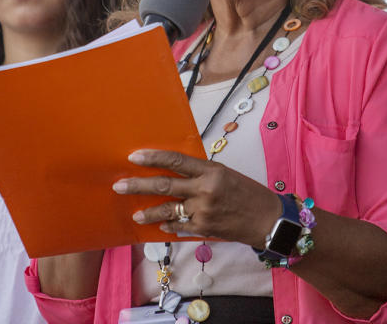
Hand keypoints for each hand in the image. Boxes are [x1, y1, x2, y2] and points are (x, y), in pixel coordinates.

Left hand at [112, 149, 279, 245]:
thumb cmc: (247, 192)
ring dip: (148, 212)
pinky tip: (161, 225)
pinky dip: (169, 225)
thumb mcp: (225, 174)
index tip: (134, 157)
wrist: (267, 220)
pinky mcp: (203, 229)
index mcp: (210, 171)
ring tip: (135, 213)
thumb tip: (174, 171)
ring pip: (167, 210)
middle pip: (164, 185)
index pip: (175, 160)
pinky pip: (179, 226)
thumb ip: (200, 173)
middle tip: (119, 185)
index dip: (153, 158)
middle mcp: (204, 190)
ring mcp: (203, 211)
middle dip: (138, 185)